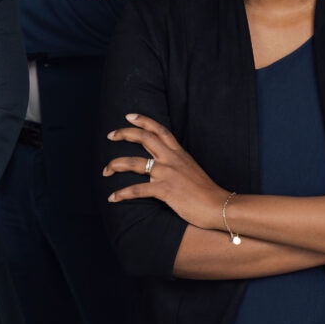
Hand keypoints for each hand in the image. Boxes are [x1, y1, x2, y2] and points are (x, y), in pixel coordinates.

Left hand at [103, 113, 226, 229]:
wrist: (219, 206)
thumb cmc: (206, 192)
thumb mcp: (192, 169)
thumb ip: (177, 163)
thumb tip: (163, 162)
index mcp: (179, 153)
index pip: (160, 129)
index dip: (143, 120)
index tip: (129, 116)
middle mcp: (171, 159)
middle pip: (144, 137)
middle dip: (124, 134)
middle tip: (110, 135)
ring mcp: (167, 174)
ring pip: (135, 162)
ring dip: (116, 165)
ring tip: (105, 171)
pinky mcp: (165, 190)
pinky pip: (137, 190)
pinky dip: (122, 193)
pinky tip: (112, 197)